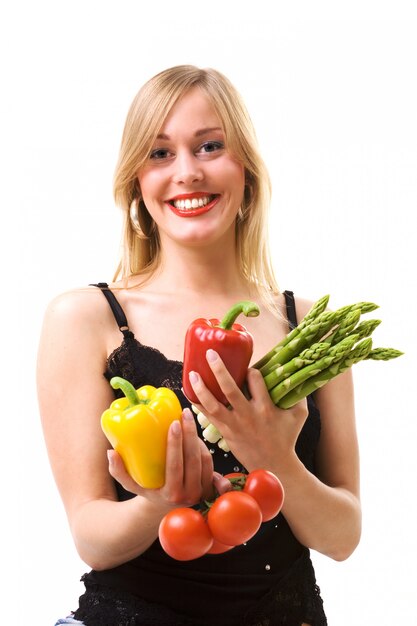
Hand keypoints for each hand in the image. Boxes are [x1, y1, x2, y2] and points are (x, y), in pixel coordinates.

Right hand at [107, 407, 230, 508]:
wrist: (167, 509)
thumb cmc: (148, 491)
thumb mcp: (131, 485)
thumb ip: (118, 471)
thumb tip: (110, 452)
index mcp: (170, 494)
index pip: (175, 466)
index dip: (176, 443)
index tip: (173, 423)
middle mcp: (189, 495)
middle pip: (193, 459)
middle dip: (190, 433)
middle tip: (184, 414)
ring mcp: (202, 491)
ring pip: (204, 459)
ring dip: (197, 438)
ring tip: (187, 422)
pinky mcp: (210, 487)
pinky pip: (210, 462)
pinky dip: (203, 446)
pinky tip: (195, 435)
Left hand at [188, 349, 308, 470]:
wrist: (274, 465)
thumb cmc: (287, 438)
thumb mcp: (299, 416)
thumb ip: (299, 395)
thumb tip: (297, 376)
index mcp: (266, 408)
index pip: (255, 380)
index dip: (250, 371)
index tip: (248, 369)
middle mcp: (248, 415)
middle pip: (230, 389)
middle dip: (219, 370)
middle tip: (210, 354)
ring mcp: (234, 425)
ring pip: (214, 405)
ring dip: (201, 389)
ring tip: (192, 374)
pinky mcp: (226, 433)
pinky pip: (209, 417)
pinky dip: (199, 405)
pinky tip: (190, 394)